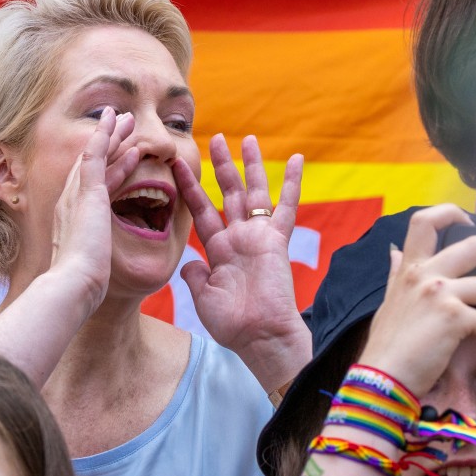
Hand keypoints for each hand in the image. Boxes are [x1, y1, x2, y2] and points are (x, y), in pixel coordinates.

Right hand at [49, 107, 137, 313]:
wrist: (72, 287)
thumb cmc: (80, 287)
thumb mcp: (87, 271)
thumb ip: (91, 265)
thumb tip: (97, 277)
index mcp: (70, 221)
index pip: (89, 187)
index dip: (104, 167)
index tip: (118, 153)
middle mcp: (68, 204)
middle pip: (90, 165)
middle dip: (107, 145)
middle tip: (121, 125)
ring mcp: (76, 196)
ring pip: (95, 156)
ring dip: (110, 135)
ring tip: (126, 118)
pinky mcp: (87, 194)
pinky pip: (94, 156)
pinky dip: (103, 136)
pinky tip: (115, 122)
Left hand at [172, 134, 309, 389]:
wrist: (260, 337)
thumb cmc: (234, 324)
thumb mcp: (204, 297)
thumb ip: (195, 274)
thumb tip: (187, 260)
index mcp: (218, 250)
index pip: (200, 211)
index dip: (190, 188)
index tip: (177, 166)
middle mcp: (238, 238)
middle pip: (227, 193)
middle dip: (220, 166)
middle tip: (214, 138)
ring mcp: (259, 237)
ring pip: (254, 192)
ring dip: (250, 165)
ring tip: (247, 138)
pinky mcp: (277, 240)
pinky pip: (287, 207)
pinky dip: (293, 183)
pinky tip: (298, 159)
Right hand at [359, 204, 475, 395]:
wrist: (381, 377)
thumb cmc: (386, 346)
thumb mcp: (388, 302)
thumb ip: (396, 275)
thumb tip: (393, 253)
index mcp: (409, 268)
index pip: (426, 221)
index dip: (453, 213)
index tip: (474, 224)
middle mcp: (425, 274)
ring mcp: (439, 293)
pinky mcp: (453, 318)